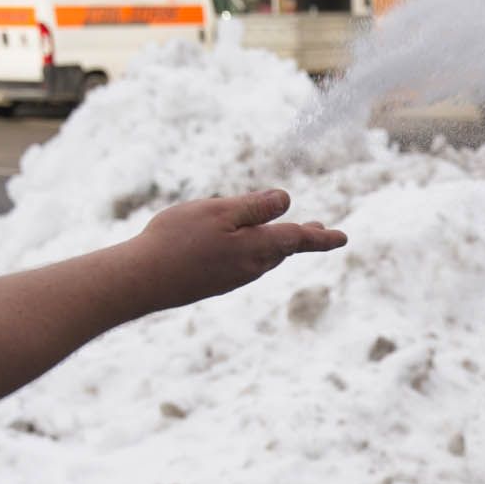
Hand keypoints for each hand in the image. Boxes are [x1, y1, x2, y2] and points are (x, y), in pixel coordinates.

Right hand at [118, 190, 346, 313]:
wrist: (141, 281)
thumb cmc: (176, 240)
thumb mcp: (218, 212)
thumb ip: (253, 208)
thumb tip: (286, 201)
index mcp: (256, 247)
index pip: (297, 238)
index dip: (321, 236)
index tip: (343, 237)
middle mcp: (250, 267)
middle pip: (283, 249)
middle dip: (303, 238)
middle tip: (323, 231)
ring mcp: (232, 278)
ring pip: (264, 257)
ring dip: (279, 244)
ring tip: (289, 234)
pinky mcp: (214, 282)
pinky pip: (244, 263)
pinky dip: (254, 251)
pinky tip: (247, 245)